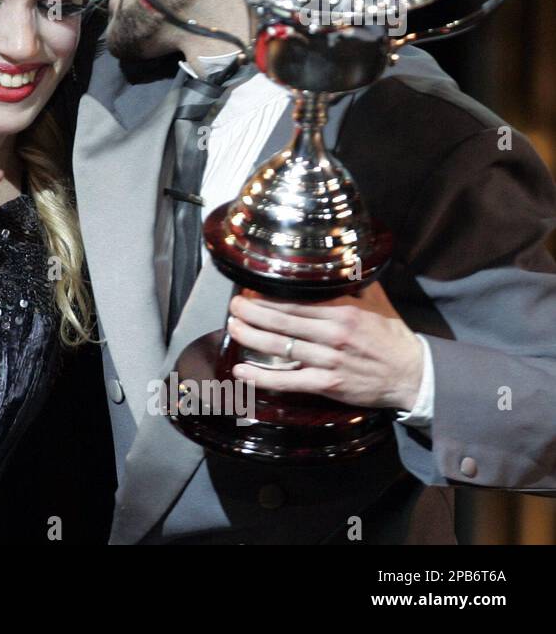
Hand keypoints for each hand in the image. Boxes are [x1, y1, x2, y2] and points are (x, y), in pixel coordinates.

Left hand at [226, 282, 423, 410]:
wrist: (414, 375)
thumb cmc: (391, 337)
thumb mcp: (377, 302)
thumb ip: (354, 283)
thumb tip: (339, 260)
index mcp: (343, 312)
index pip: (296, 301)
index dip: (268, 296)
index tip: (249, 291)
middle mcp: (334, 334)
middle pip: (282, 321)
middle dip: (252, 312)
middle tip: (233, 306)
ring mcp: (329, 361)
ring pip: (280, 347)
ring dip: (251, 337)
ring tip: (233, 327)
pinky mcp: (327, 385)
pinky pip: (288, 380)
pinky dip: (262, 377)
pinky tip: (241, 371)